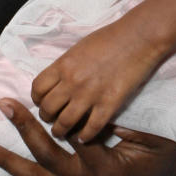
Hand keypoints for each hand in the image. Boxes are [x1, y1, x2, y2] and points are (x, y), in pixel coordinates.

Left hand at [0, 98, 175, 175]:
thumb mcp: (149, 138)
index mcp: (104, 168)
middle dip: (23, 130)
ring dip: (8, 160)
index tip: (61, 98)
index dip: (68, 119)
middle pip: (45, 157)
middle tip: (5, 105)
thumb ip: (124, 128)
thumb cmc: (160, 154)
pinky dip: (19, 169)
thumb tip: (99, 120)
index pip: (76, 139)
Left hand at [31, 19, 163, 142]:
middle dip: (46, 117)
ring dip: (60, 131)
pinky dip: (85, 136)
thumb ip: (66, 66)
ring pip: (64, 122)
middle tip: (51, 119)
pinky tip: (84, 138)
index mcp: (63, 65)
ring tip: (62, 133)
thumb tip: (57, 81)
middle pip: (47, 108)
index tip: (42, 103)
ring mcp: (90, 95)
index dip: (37, 99)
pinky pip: (91, 128)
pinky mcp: (109, 104)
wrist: (138, 37)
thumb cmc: (110, 38)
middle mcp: (72, 81)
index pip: (38, 88)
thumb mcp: (79, 48)